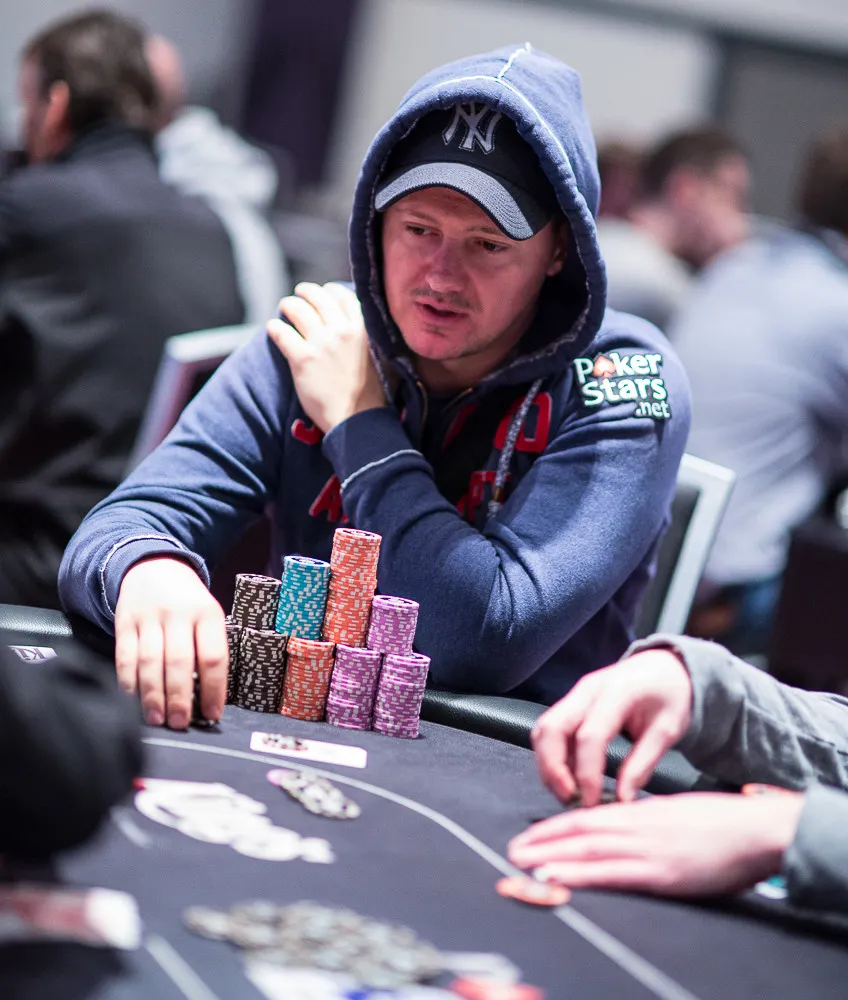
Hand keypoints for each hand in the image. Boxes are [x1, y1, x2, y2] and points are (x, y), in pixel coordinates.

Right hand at [114, 557, 227, 728]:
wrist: (153, 566)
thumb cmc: (187, 602)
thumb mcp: (207, 615)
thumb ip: (208, 648)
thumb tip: (208, 697)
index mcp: (206, 613)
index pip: (213, 656)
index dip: (214, 688)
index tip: (212, 714)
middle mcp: (178, 614)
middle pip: (179, 661)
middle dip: (179, 697)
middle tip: (180, 723)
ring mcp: (149, 617)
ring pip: (150, 662)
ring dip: (152, 695)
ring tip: (157, 719)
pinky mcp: (124, 622)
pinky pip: (125, 657)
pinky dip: (128, 682)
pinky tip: (133, 700)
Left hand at [267, 282, 385, 433]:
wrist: (359, 421)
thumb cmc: (375, 395)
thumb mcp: (387, 358)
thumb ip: (380, 338)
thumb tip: (378, 327)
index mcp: (364, 328)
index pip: (344, 296)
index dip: (331, 291)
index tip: (326, 292)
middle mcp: (342, 330)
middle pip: (318, 298)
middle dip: (307, 292)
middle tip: (301, 293)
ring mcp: (321, 343)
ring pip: (298, 310)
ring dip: (289, 304)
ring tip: (285, 306)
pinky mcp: (302, 359)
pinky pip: (282, 333)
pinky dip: (275, 327)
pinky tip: (273, 327)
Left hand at [508, 791, 803, 896]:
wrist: (756, 829)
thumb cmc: (721, 824)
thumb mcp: (675, 815)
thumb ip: (647, 821)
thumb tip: (625, 828)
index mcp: (640, 813)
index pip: (588, 819)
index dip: (556, 828)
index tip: (532, 835)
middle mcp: (636, 826)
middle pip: (579, 833)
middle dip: (543, 842)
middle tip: (512, 850)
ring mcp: (646, 849)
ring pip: (587, 850)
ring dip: (550, 857)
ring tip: (522, 863)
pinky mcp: (660, 872)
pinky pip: (610, 873)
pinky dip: (579, 874)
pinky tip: (556, 877)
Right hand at [531, 649, 692, 805]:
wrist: (663, 667)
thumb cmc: (669, 696)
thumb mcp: (668, 730)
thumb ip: (643, 763)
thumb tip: (622, 800)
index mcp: (617, 692)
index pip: (589, 736)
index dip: (587, 773)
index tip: (593, 803)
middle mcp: (587, 689)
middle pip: (552, 728)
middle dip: (553, 769)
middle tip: (570, 800)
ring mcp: (574, 694)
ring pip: (543, 729)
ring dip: (548, 764)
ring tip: (568, 794)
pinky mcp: (570, 703)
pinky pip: (550, 730)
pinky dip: (552, 756)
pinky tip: (570, 778)